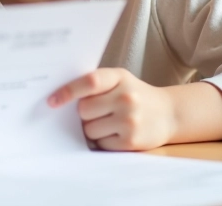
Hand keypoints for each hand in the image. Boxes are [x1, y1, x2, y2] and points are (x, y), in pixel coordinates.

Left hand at [48, 68, 175, 150]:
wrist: (169, 113)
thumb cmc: (135, 95)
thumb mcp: (120, 80)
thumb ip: (95, 84)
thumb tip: (59, 99)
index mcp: (119, 77)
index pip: (89, 82)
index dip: (67, 92)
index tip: (51, 101)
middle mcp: (126, 98)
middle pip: (84, 110)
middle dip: (84, 114)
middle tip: (97, 112)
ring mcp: (129, 120)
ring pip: (89, 129)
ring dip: (93, 129)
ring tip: (109, 122)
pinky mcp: (131, 141)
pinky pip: (101, 144)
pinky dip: (103, 141)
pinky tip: (116, 133)